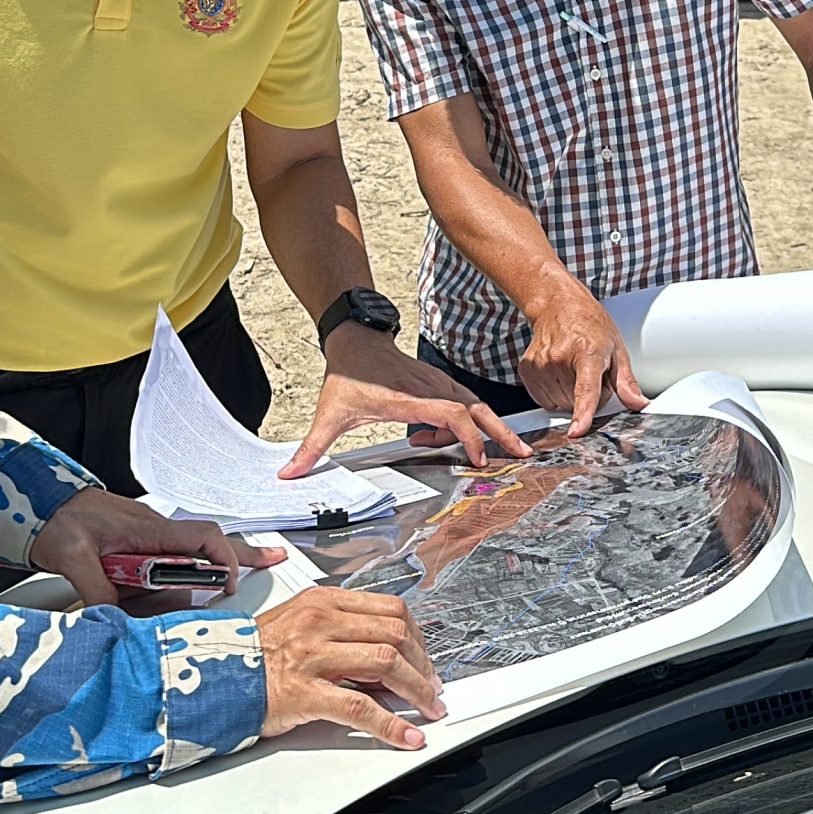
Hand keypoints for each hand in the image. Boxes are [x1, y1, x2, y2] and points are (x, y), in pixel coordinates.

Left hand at [27, 487, 282, 608]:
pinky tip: (148, 600)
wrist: (37, 503)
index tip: (229, 584)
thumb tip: (117, 619)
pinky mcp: (130, 553)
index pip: (203, 539)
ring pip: (178, 569)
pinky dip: (160, 589)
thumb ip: (97, 589)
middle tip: (274, 560)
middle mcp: (152, 536)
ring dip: (178, 587)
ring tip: (162, 598)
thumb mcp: (73, 555)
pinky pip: (156, 572)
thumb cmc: (57, 517)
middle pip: (205, 549)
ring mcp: (143, 544)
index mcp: (149, 530)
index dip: (224, 559)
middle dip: (238, 557)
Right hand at [257, 587, 444, 747]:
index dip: (417, 635)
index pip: (389, 608)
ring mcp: (314, 655)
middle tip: (432, 685)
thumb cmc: (255, 653)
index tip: (424, 655)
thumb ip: (340, 629)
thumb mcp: (299, 623)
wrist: (212, 675)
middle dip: (424, 663)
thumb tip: (384, 653)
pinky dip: (391, 724)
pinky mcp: (306, 692)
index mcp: (323, 601)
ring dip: (417, 690)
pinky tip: (406, 735)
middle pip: (395, 633)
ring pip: (386, 663)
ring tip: (429, 707)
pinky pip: (361, 706)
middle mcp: (321, 621)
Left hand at [283, 332, 534, 475]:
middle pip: (477, 409)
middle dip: (502, 432)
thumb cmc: (348, 374)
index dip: (468, 436)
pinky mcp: (439, 387)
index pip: (451, 414)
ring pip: (475, 406)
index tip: (477, 458)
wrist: (356, 340)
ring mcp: (438, 386)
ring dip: (489, 429)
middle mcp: (430, 389)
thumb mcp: (329, 413)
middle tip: (523, 455)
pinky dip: (466, 424)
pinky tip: (443, 441)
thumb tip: (290, 473)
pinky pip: (463, 406)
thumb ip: (311, 447)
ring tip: (499, 452)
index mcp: (408, 398)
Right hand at [519, 290, 646, 436]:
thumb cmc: (590, 326)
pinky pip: (545, 401)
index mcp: (587, 352)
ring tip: (574, 371)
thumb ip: (626, 382)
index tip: (577, 431)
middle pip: (575, 402)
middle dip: (587, 397)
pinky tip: (559, 374)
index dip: (583, 413)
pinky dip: (555, 394)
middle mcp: (560, 358)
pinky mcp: (527, 369)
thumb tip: (638, 404)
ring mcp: (540, 364)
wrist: (558, 305)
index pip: (585, 390)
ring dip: (570, 396)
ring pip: (560, 405)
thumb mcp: (616, 349)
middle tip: (589, 374)